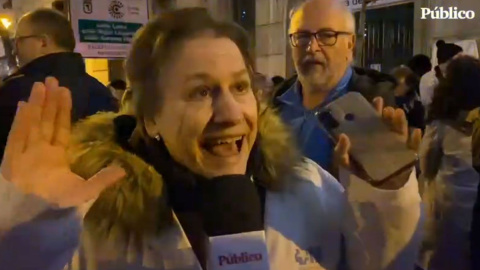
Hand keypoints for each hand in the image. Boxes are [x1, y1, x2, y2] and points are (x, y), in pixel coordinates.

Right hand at [0, 77, 124, 207]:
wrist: (33, 215)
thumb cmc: (58, 204)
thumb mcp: (85, 192)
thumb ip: (103, 180)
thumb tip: (124, 170)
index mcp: (57, 158)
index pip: (60, 128)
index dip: (63, 110)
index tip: (66, 92)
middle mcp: (40, 152)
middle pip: (45, 121)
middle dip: (49, 101)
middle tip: (53, 80)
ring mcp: (25, 153)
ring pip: (32, 123)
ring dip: (36, 105)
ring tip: (41, 85)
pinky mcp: (11, 158)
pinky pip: (16, 135)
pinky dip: (20, 120)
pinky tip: (23, 104)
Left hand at [334, 97, 421, 179]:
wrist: (375, 187)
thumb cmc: (360, 169)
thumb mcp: (345, 161)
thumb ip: (341, 151)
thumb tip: (343, 136)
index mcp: (371, 134)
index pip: (374, 119)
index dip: (376, 109)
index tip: (377, 100)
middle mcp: (386, 136)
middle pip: (389, 123)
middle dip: (389, 115)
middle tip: (387, 110)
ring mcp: (397, 145)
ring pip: (401, 131)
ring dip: (400, 122)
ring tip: (398, 114)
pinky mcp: (407, 156)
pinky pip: (413, 147)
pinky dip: (416, 140)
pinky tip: (415, 132)